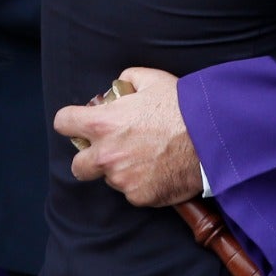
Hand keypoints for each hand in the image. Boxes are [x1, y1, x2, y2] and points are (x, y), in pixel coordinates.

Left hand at [54, 67, 199, 206]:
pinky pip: (133, 192)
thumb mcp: (150, 79)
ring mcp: (122, 179)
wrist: (211, 138)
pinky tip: (159, 170)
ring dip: (121, 170)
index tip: (79, 123)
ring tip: (147, 156)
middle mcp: (106, 154)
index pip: (64, 123)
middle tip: (109, 150)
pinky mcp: (140, 197)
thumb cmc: (181, 106)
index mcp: (102, 123)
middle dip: (89, 158)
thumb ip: (125, 82)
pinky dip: (142, 184)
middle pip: (77, 166)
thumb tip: (117, 90)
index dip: (71, 121)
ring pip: (110, 179)